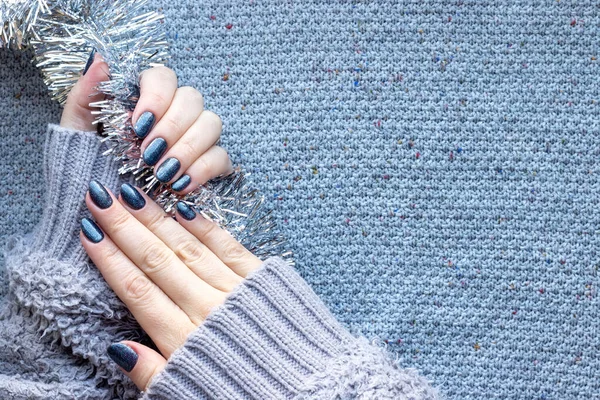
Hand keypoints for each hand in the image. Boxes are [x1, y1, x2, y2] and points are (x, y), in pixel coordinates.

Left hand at [61, 50, 231, 193]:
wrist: (102, 206)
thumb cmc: (87, 166)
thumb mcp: (77, 132)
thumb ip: (85, 95)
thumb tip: (100, 60)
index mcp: (145, 100)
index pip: (164, 77)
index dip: (157, 96)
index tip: (139, 124)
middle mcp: (175, 115)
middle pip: (193, 99)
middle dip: (172, 127)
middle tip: (149, 153)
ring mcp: (195, 140)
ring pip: (212, 124)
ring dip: (189, 147)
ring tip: (163, 172)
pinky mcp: (208, 166)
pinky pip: (222, 158)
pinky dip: (204, 169)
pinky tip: (182, 184)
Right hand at [80, 180, 263, 388]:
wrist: (313, 390)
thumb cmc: (246, 393)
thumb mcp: (189, 394)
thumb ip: (152, 373)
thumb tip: (118, 347)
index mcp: (185, 340)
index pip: (137, 291)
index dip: (110, 259)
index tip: (89, 230)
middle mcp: (208, 308)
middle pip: (157, 261)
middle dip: (125, 226)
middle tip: (99, 195)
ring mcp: (237, 290)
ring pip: (188, 247)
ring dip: (157, 219)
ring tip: (132, 193)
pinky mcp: (264, 280)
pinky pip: (229, 247)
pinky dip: (206, 227)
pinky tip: (185, 207)